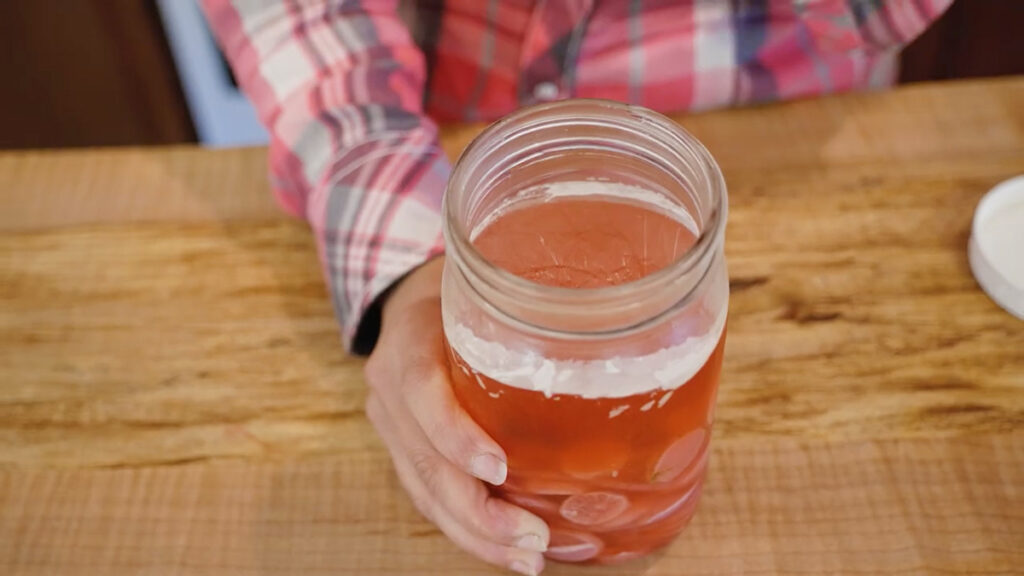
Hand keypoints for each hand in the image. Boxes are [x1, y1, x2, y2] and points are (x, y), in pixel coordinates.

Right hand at [365, 257, 548, 574]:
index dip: (456, 435)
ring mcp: (391, 423)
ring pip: (424, 491)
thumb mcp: (487, 281)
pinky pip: (428, 494)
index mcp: (408, 340)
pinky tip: (505, 545)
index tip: (499, 468)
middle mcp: (389, 387)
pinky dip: (466, 526)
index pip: (422, 392)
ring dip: (475, 532)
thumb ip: (526, 303)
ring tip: (527, 558)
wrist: (409, 298)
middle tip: (532, 540)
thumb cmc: (464, 288)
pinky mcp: (404, 447)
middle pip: (423, 462)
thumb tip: (611, 325)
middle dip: (476, 511)